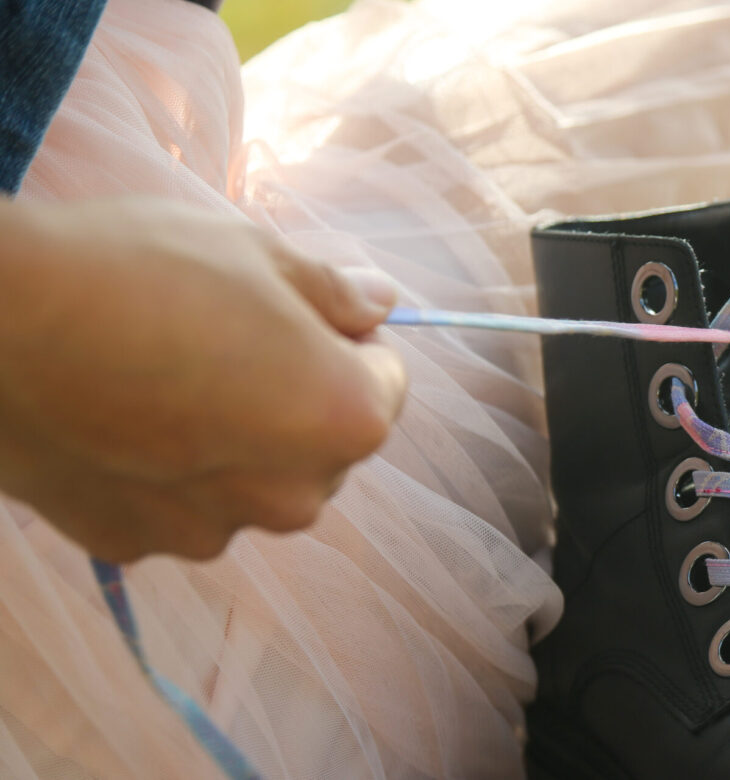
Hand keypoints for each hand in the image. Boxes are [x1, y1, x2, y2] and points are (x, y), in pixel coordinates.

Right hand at [0, 197, 405, 560]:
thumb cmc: (141, 272)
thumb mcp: (258, 254)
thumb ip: (336, 292)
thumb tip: (382, 302)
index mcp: (346, 420)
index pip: (386, 380)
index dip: (349, 339)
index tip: (296, 312)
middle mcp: (296, 497)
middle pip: (323, 441)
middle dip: (295, 395)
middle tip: (224, 338)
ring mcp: (213, 532)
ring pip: (250, 479)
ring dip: (231, 440)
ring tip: (160, 375)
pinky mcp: (136, 546)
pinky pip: (177, 503)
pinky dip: (164, 471)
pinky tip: (114, 419)